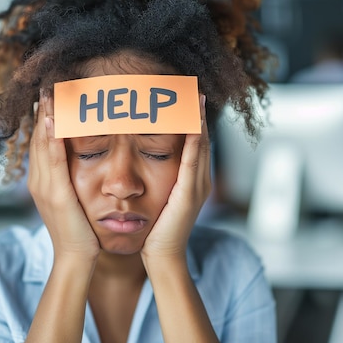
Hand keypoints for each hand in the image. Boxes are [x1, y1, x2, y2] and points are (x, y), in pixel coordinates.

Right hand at [28, 91, 100, 259]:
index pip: (42, 138)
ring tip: (49, 89)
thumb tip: (78, 155)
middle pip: (38, 134)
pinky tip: (55, 119)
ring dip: (46, 114)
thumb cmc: (79, 227)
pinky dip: (52, 137)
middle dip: (43, 107)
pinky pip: (52, 159)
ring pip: (42, 142)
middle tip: (48, 80)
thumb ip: (70, 175)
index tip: (51, 90)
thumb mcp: (72, 196)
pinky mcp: (55, 193)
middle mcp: (38, 178)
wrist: (75, 256)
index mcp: (42, 178)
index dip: (45, 113)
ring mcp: (44, 185)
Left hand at [142, 95, 211, 259]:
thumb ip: (157, 178)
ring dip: (197, 119)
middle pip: (201, 136)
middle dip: (196, 112)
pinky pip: (193, 160)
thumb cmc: (155, 229)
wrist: (162, 256)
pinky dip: (194, 139)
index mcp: (192, 179)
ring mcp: (198, 185)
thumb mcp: (158, 197)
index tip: (184, 96)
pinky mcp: (190, 193)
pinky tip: (192, 121)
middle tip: (191, 86)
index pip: (194, 141)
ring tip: (193, 95)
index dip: (191, 118)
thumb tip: (142, 160)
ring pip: (200, 143)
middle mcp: (200, 178)